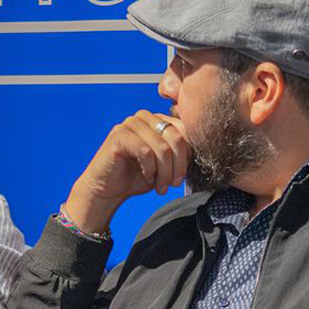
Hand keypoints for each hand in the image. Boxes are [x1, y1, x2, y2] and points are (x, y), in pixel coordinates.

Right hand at [62, 110, 193, 230]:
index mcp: (158, 120)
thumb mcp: (165, 165)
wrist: (107, 191)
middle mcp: (145, 117)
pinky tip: (147, 178)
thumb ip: (179, 154)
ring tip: (161, 186)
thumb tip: (201, 151)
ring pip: (162, 147)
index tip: (181, 178)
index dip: (187, 156)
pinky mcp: (119, 135)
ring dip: (164, 172)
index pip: (185, 131)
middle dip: (178, 166)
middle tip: (172, 184)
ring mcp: (130, 123)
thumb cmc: (137, 177)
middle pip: (176, 137)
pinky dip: (150, 169)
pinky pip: (146, 151)